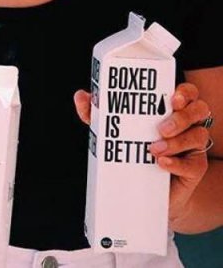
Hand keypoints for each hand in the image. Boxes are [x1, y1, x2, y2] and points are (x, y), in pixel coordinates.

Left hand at [73, 84, 210, 225]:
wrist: (142, 189)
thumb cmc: (129, 149)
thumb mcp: (109, 129)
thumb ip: (94, 112)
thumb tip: (81, 96)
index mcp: (169, 108)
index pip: (187, 93)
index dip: (185, 93)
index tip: (172, 98)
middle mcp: (186, 123)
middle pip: (199, 110)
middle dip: (182, 117)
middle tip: (161, 128)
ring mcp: (192, 146)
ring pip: (199, 135)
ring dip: (178, 141)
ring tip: (154, 149)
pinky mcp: (194, 168)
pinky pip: (195, 163)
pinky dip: (178, 163)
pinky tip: (162, 163)